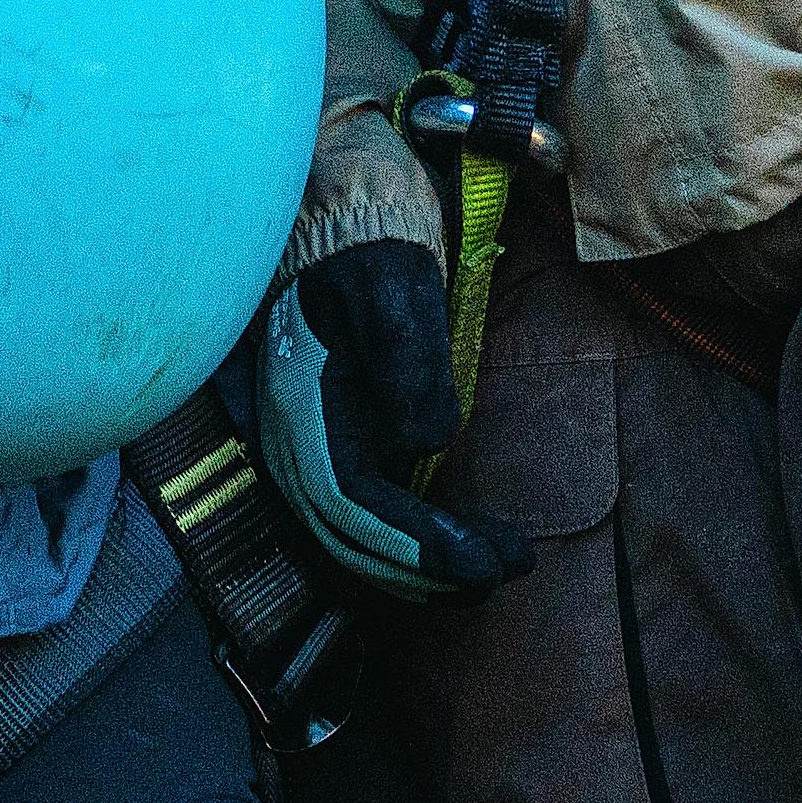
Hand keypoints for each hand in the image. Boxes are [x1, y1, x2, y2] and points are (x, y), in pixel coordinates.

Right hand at [259, 244, 530, 597]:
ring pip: (357, 540)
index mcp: (302, 408)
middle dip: (426, 570)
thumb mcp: (393, 289)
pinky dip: (412, 549)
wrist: (350, 232)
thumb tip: (428, 441)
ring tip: (496, 570)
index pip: (350, 501)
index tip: (476, 561)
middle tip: (503, 571)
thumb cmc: (373, 256)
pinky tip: (462, 551)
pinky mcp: (341, 453)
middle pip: (351, 538)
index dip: (411, 543)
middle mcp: (298, 444)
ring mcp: (315, 453)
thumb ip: (407, 360)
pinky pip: (367, 522)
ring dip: (422, 569)